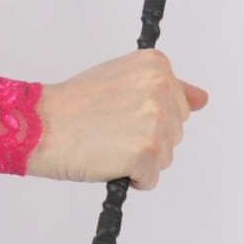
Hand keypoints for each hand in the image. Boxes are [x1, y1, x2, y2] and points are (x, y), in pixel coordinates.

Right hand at [26, 50, 208, 189]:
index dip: (148, 114)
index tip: (122, 111)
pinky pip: (151, 178)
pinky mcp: (147, 151)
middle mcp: (161, 87)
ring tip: (107, 142)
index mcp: (156, 64)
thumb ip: (166, 87)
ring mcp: (156, 119)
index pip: (179, 103)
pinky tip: (108, 160)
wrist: (40, 124)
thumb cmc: (74, 104)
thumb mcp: (123, 79)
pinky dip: (132, 178)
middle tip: (110, 128)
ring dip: (140, 159)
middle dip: (147, 137)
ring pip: (166, 156)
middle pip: (176, 130)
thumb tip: (203, 98)